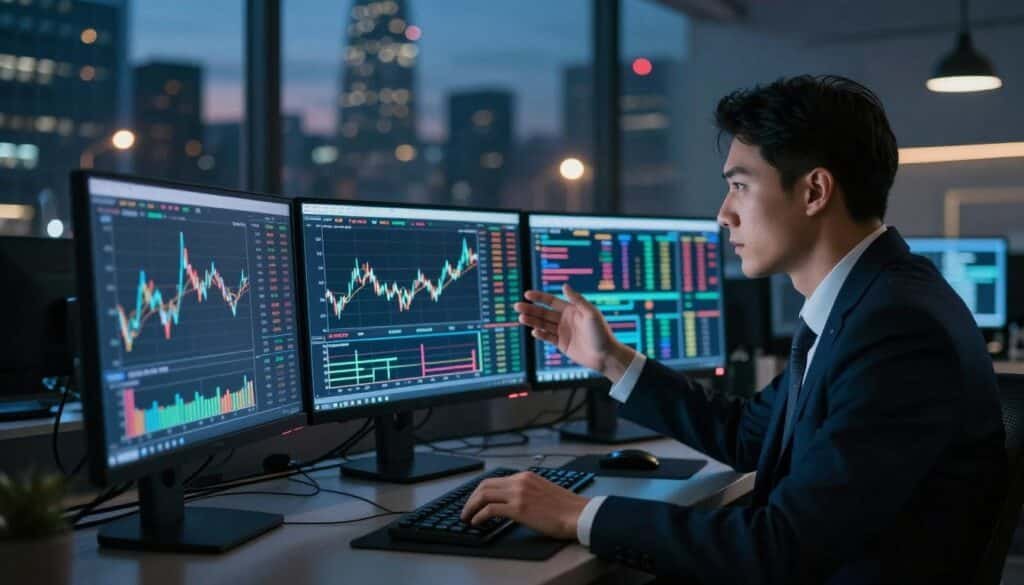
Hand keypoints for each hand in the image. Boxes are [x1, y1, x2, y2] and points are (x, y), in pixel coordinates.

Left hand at [460, 471, 588, 539]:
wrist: (578, 514)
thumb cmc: (566, 507)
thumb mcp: (543, 490)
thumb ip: (527, 491)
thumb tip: (512, 501)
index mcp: (525, 476)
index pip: (495, 479)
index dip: (481, 491)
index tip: (475, 500)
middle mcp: (519, 481)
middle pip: (485, 485)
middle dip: (471, 498)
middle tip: (466, 509)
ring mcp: (518, 494)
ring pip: (484, 495)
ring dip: (471, 506)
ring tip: (467, 517)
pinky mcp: (518, 508)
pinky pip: (490, 509)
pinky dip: (479, 516)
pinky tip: (477, 522)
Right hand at [514, 283, 635, 381]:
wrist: (606, 356)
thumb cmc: (601, 333)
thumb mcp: (591, 314)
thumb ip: (577, 300)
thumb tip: (564, 286)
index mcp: (572, 309)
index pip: (551, 301)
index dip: (539, 297)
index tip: (526, 295)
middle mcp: (565, 319)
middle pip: (543, 313)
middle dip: (530, 309)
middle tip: (517, 306)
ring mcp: (563, 332)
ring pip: (543, 325)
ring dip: (532, 321)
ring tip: (521, 318)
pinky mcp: (562, 344)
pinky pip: (548, 337)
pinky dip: (540, 334)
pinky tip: (534, 332)